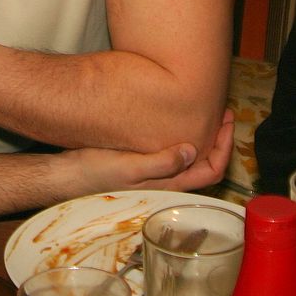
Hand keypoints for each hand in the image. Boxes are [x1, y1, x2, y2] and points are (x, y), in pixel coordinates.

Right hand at [62, 110, 234, 195]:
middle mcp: (167, 181)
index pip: (212, 170)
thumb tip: (192, 151)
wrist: (68, 175)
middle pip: (206, 163)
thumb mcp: (128, 167)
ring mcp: (157, 173)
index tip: (227, 121)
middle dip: (219, 138)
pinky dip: (185, 134)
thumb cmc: (95, 172)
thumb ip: (160, 163)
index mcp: (169, 184)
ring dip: (203, 135)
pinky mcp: (145, 163)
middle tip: (222, 110)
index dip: (225, 147)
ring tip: (206, 111)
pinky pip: (175, 150)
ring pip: (192, 156)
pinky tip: (177, 119)